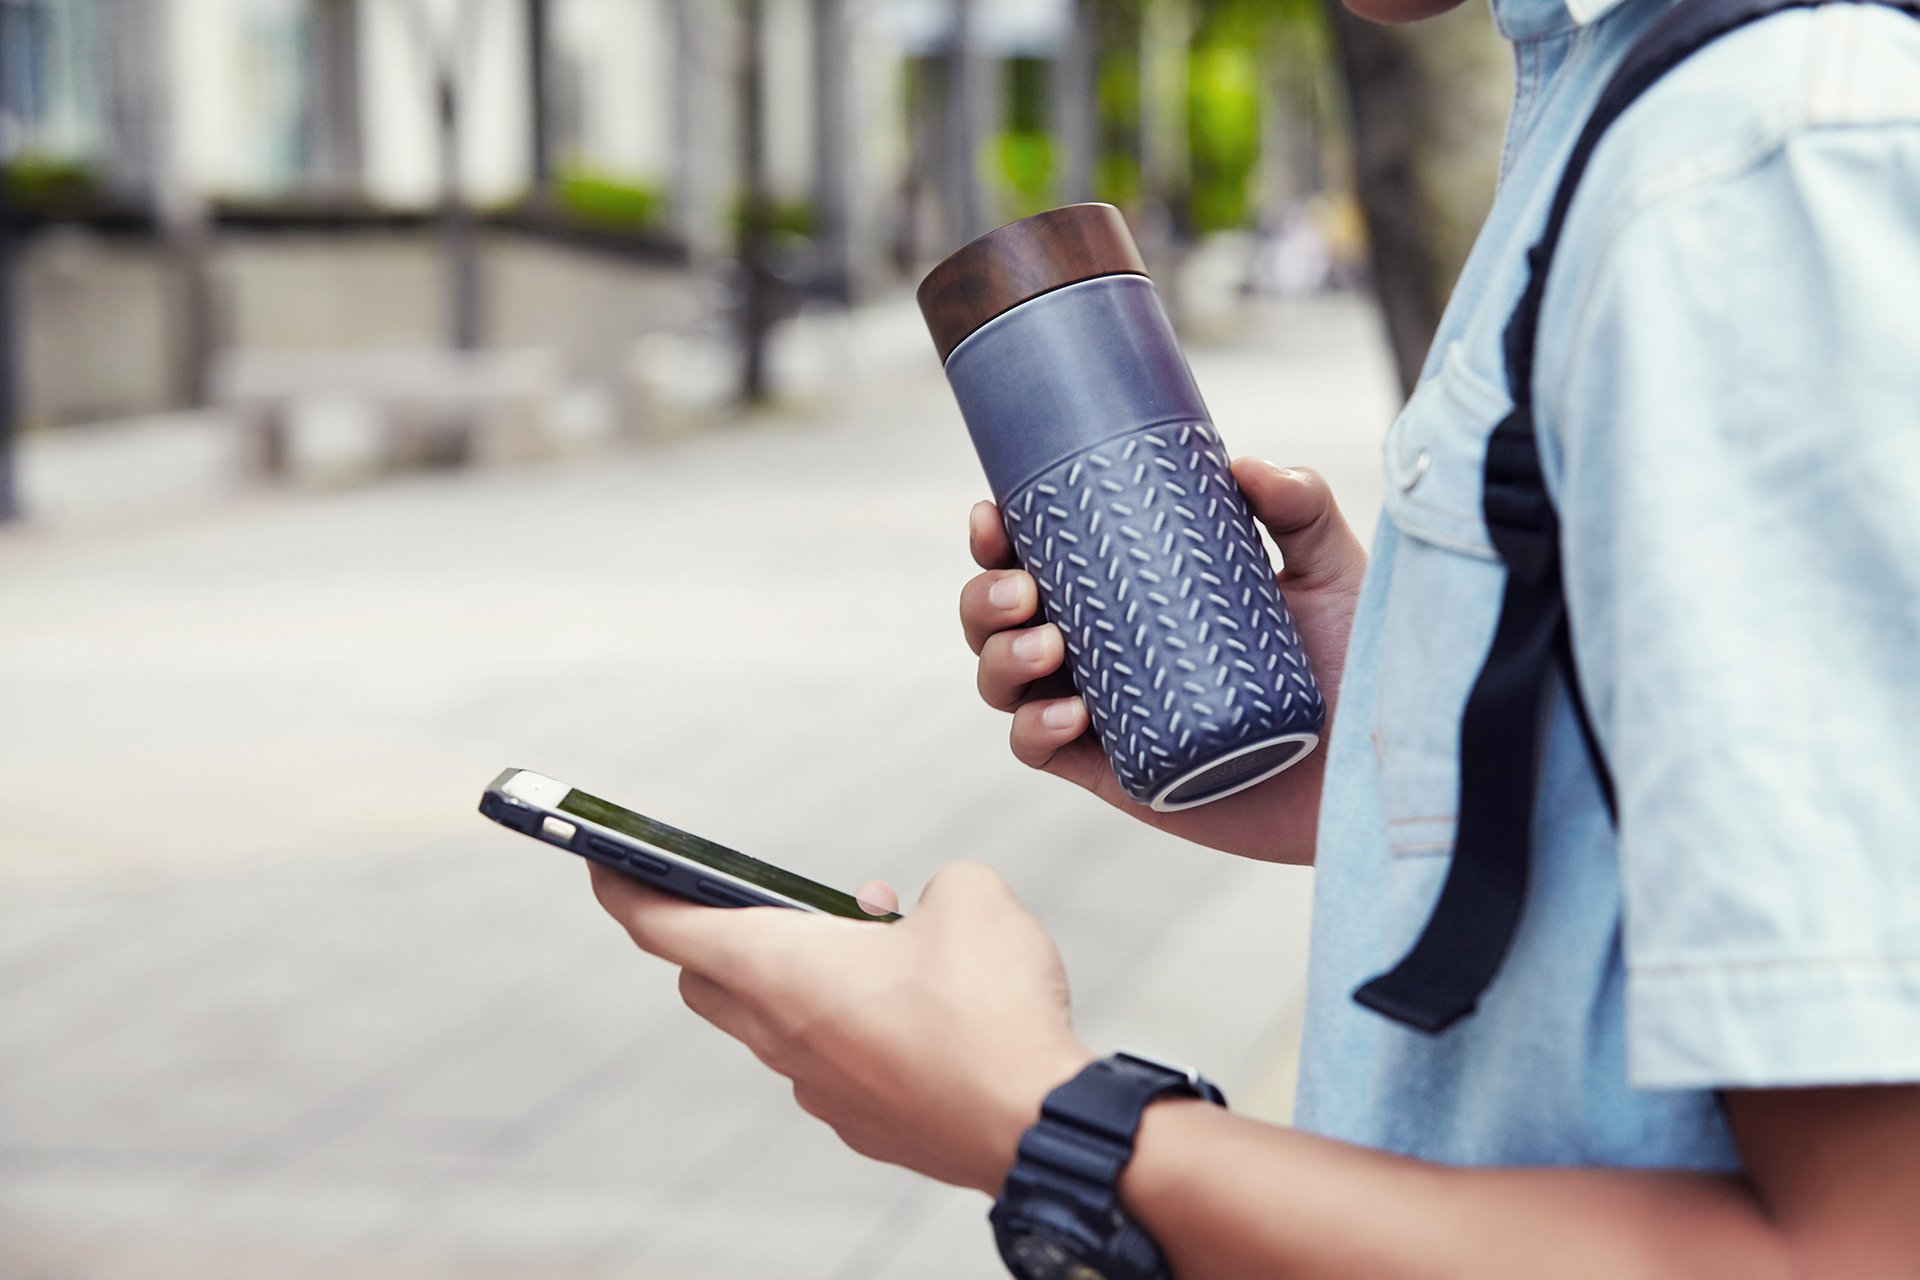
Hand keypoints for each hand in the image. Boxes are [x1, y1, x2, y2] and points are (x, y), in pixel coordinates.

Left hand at [590, 861, 1094, 1194]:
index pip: (665, 923)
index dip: (623, 886)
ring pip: (769, 1023)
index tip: (599, 864)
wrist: (1037, 1126)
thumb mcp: (970, 897)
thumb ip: (936, 883)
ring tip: (876, 944)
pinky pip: (825, 1063)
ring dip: (797, 979)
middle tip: (763, 901)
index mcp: (782, 968)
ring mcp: (816, 1089)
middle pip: (704, 978)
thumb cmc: (992, 1011)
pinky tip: (913, 1010)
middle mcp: (780, 1034)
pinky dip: (844, 1028)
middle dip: (714, 933)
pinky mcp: (859, 1124)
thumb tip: (927, 910)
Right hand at [960, 461, 1365, 863]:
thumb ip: (1300, 505)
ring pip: (1005, 683)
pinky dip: (1035, 728)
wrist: (1382, 764)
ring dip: (1000, 658)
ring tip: (1048, 644)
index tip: (992, 513)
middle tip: (1027, 588)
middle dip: (985, 597)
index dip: (996, 538)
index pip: (1037, 557)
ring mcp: (1102, 713)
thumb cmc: (1353, 661)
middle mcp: (1101, 650)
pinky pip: (1041, 750)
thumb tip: (1244, 465)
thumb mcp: (1328, 568)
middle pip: (1000, 619)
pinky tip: (1069, 712)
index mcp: (1126, 594)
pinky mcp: (1116, 773)